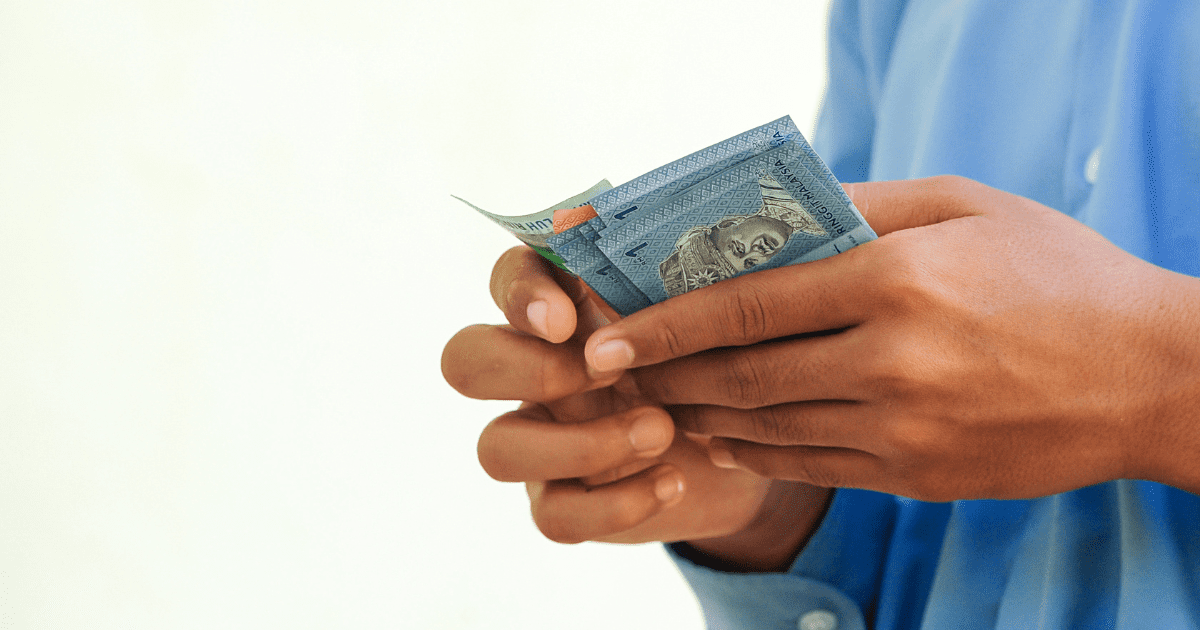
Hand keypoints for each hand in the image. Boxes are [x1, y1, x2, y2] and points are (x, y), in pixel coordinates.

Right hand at [442, 247, 829, 569]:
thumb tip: (622, 229)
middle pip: (464, 360)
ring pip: (494, 449)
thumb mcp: (697, 309)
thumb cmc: (711, 355)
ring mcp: (540, 439)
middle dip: (525, 369)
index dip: (522, 295)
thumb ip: (662, 274)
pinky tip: (674, 480)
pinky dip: (616, 503)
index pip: (508, 279)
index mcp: (564, 309)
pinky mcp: (563, 501)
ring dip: (578, 444)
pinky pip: (554, 517)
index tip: (567, 319)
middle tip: (608, 373)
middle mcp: (532, 370)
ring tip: (660, 431)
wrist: (747, 439)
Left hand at [582, 176, 1199, 500]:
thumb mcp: (966, 206)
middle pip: (741, 373)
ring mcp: (904, 427)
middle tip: (614, 372)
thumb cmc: (1057, 275)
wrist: (1150, 377)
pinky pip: (810, 466)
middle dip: (664, 374)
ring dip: (698, 414)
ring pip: (765, 427)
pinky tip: (723, 436)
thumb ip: (863, 203)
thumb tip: (773, 209)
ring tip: (657, 400)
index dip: (664, 322)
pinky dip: (754, 451)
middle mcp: (892, 359)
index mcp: (897, 279)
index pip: (747, 303)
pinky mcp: (917, 476)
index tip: (607, 335)